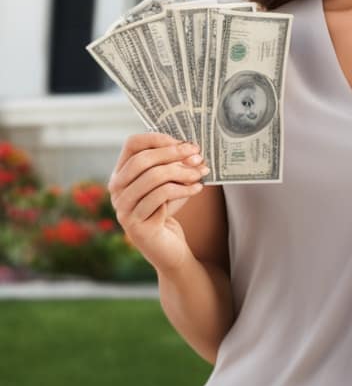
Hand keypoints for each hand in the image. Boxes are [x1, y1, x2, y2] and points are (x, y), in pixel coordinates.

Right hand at [108, 133, 209, 274]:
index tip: (184, 143)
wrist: (167, 247)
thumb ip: (175, 164)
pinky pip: (160, 196)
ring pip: (153, 177)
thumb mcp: (170, 182)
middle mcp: (116, 189)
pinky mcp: (134, 223)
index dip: (158, 139)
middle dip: (173, 154)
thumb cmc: (167, 209)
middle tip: (197, 155)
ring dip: (182, 172)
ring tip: (201, 173)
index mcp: (122, 173)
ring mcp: (122, 207)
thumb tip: (191, 148)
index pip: (133, 144)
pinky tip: (197, 188)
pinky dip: (183, 189)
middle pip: (142, 159)